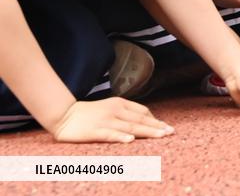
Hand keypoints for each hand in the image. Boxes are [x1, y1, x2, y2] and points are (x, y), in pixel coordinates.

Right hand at [51, 98, 173, 143]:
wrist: (64, 115)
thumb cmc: (89, 113)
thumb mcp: (110, 108)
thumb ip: (126, 113)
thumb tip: (145, 120)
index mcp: (120, 103)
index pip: (142, 112)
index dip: (155, 120)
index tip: (165, 127)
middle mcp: (115, 111)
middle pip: (140, 120)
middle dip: (157, 127)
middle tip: (171, 132)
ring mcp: (105, 120)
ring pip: (130, 127)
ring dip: (147, 132)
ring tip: (160, 136)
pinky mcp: (94, 131)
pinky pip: (110, 134)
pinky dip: (121, 137)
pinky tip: (130, 140)